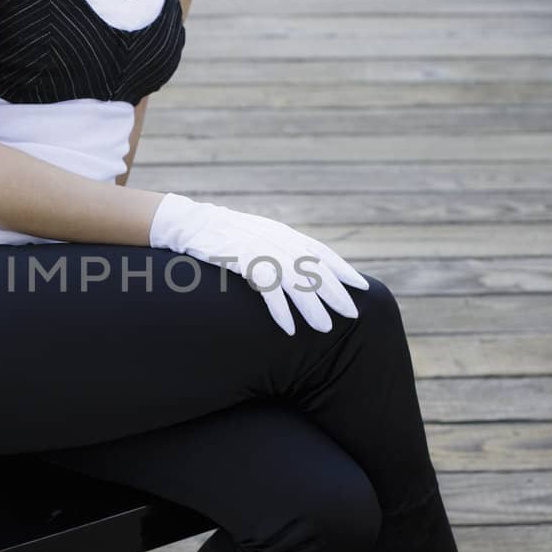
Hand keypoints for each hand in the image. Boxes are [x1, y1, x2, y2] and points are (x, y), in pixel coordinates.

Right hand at [149, 192, 368, 336]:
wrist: (190, 224)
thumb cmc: (222, 235)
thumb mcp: (256, 237)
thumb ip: (278, 250)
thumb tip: (300, 270)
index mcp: (283, 234)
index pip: (321, 252)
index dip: (342, 270)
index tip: (361, 287)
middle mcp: (277, 239)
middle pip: (314, 269)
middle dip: (335, 293)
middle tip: (352, 315)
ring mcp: (260, 248)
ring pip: (295, 281)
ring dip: (312, 306)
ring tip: (324, 328)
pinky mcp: (243, 260)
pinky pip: (267, 289)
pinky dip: (279, 310)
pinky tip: (288, 328)